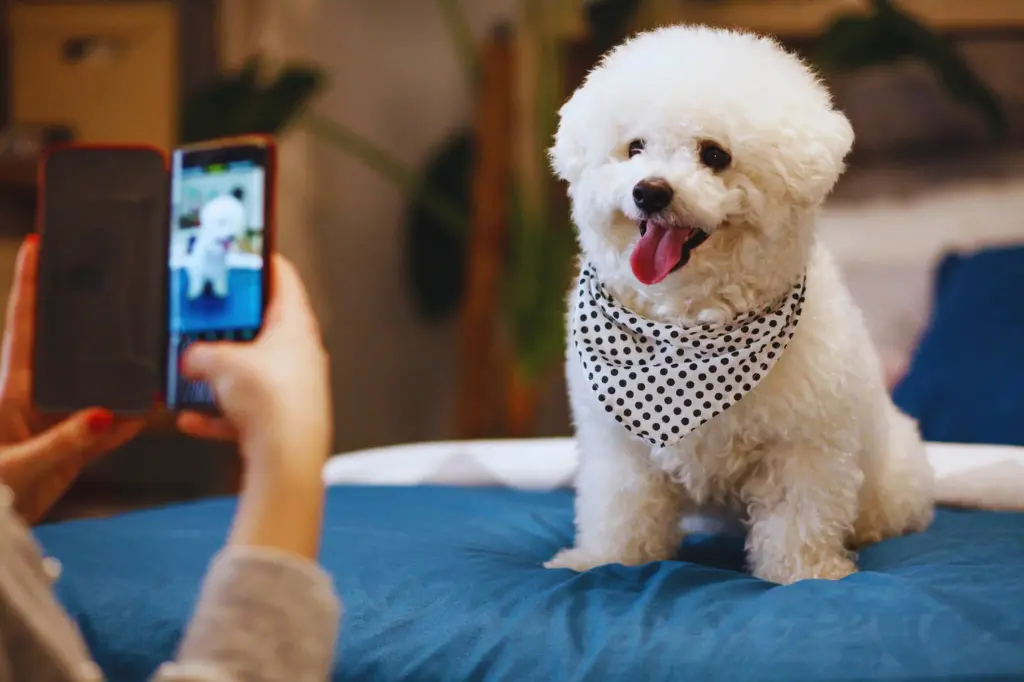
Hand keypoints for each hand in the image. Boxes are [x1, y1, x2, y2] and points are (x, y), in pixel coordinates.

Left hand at [0, 236, 144, 521]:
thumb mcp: (17, 466)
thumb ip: (64, 441)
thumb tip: (106, 413)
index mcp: (10, 388)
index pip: (22, 325)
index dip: (29, 285)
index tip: (39, 245)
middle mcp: (36, 396)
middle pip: (67, 347)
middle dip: (89, 317)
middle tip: (114, 284)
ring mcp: (58, 420)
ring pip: (96, 385)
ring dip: (121, 375)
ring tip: (150, 353)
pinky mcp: (75, 447)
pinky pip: (110, 427)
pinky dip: (130, 421)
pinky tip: (149, 411)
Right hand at [176, 255, 331, 557]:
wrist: (286, 459)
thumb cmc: (275, 402)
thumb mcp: (222, 362)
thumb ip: (200, 354)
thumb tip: (190, 357)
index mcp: (297, 326)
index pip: (283, 280)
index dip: (263, 263)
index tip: (246, 253)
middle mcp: (299, 355)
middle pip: (261, 328)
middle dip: (229, 325)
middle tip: (202, 317)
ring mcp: (290, 389)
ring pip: (249, 371)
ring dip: (219, 372)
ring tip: (190, 368)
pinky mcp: (279, 420)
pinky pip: (241, 411)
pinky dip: (217, 414)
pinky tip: (190, 418)